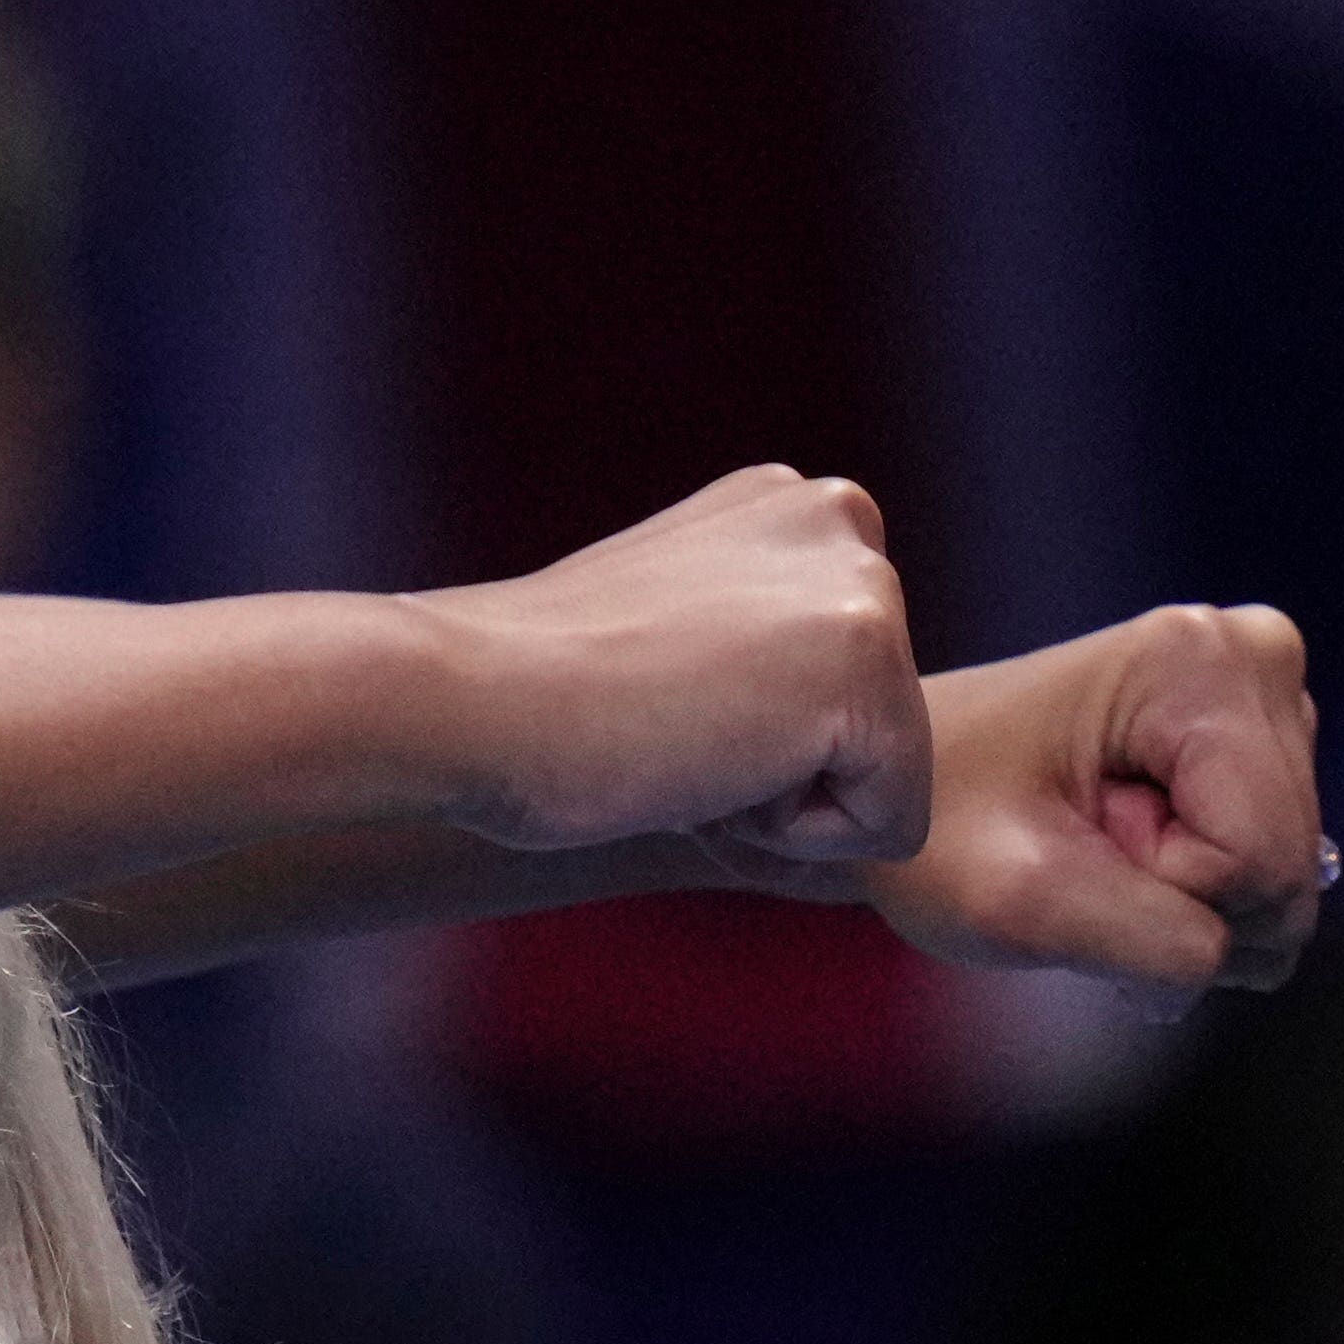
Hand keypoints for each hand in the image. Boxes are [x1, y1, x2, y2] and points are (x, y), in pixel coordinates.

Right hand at [405, 468, 929, 865]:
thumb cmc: (525, 698)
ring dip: (776, 800)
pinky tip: (697, 771)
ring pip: (884, 779)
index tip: (645, 692)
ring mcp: (860, 588)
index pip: (843, 682)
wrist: (456, 702)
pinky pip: (887, 826)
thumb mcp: (661, 622)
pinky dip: (789, 838)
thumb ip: (742, 629)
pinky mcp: (864, 667)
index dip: (747, 728)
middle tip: (652, 722)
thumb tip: (786, 699)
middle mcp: (838, 522)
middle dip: (774, 764)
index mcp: (789, 505)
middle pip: (876, 728)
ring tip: (671, 741)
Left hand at [821, 604, 1321, 1011]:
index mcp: (1199, 661)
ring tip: (1098, 844)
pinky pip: (1273, 870)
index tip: (1073, 842)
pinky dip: (1200, 886)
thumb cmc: (935, 828)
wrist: (899, 789)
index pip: (1256, 859)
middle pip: (1286, 867)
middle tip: (1082, 850)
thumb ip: (1154, 940)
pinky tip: (1128, 843)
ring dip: (1189, 897)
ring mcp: (1265, 694)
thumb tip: (1242, 953)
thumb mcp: (1018, 899)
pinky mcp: (1263, 738)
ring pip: (1284, 879)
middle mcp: (1253, 657)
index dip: (1165, 890)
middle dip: (1184, 897)